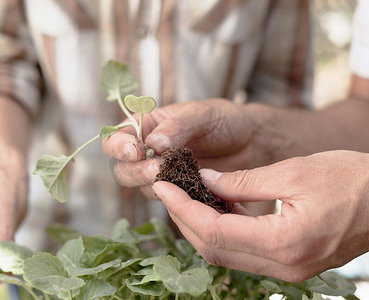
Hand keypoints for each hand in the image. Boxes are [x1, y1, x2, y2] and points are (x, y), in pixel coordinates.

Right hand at [103, 99, 271, 192]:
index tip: (136, 149)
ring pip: (142, 187)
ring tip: (173, 177)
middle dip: (135, 170)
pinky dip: (174, 197)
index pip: (116, 139)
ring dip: (153, 185)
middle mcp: (148, 153)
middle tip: (156, 168)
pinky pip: (167, 199)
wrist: (251, 142)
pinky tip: (188, 190)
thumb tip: (153, 144)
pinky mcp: (178, 193)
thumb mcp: (201, 114)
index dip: (119, 146)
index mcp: (145, 127)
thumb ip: (177, 127)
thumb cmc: (224, 120)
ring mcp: (162, 175)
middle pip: (123, 169)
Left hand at [152, 150, 368, 281]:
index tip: (162, 185)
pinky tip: (218, 207)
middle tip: (169, 189)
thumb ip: (243, 182)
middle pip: (214, 248)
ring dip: (202, 225)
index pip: (214, 230)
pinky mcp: (293, 264)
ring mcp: (289, 271)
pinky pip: (246, 252)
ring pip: (227, 253)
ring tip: (187, 195)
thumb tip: (205, 181)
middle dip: (185, 218)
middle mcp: (284, 267)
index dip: (182, 208)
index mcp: (285, 243)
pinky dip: (225, 230)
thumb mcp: (293, 172)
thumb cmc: (352, 178)